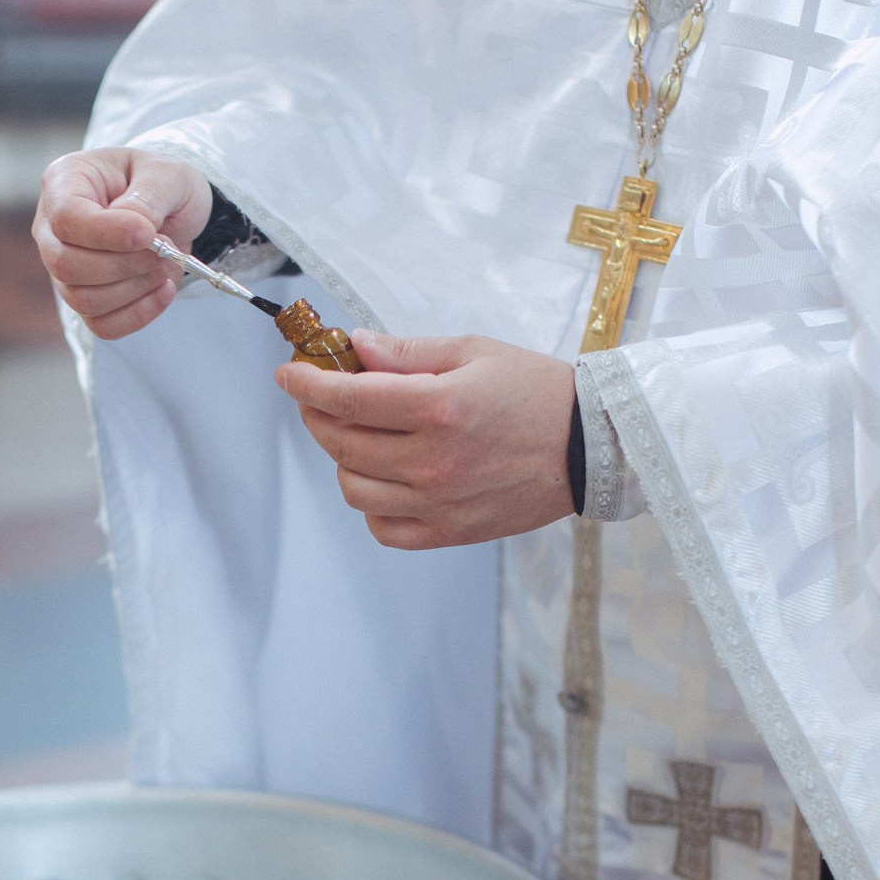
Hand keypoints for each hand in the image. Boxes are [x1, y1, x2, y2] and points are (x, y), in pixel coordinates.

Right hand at [33, 148, 213, 338]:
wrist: (175, 210)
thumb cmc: (162, 184)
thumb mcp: (167, 175)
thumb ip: (150, 196)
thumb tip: (135, 228)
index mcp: (65, 182)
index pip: (66, 217)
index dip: (106, 232)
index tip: (148, 234)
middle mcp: (53, 228)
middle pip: (66, 265)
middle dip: (124, 265)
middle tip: (165, 250)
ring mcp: (64, 267)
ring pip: (83, 299)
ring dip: (135, 288)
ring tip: (168, 264)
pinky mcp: (85, 298)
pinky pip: (101, 324)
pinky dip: (138, 314)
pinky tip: (164, 290)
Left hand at [276, 333, 577, 549]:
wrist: (590, 445)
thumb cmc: (537, 392)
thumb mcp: (473, 352)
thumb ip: (407, 352)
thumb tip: (355, 348)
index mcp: (438, 408)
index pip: (346, 398)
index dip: (306, 383)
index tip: (289, 372)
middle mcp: (431, 461)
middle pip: (340, 443)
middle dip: (317, 414)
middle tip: (320, 395)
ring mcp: (438, 503)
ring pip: (354, 488)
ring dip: (342, 459)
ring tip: (360, 435)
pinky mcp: (449, 532)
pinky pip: (384, 528)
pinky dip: (372, 504)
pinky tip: (385, 477)